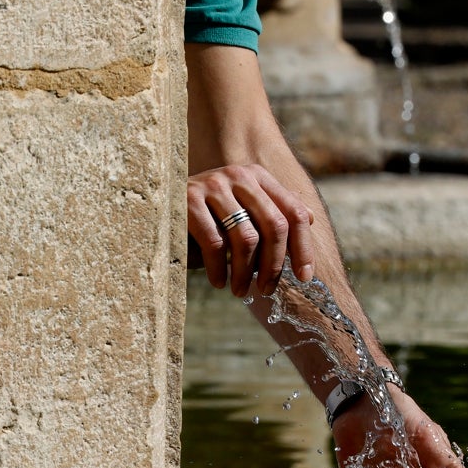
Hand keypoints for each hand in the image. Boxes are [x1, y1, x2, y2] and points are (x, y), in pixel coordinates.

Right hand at [186, 163, 314, 296]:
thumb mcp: (241, 214)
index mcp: (258, 177)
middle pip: (275, 225)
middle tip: (266, 291)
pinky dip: (220, 269)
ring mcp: (213, 184)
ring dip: (246, 273)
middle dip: (274, 265)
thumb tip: (311, 227)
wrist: (156, 209)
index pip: (294, 212)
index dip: (303, 248)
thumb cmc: (205, 219)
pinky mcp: (188, 200)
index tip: (304, 278)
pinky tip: (218, 281)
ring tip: (240, 291)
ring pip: (247, 238)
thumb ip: (271, 215)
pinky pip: (215, 243)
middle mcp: (239, 175)